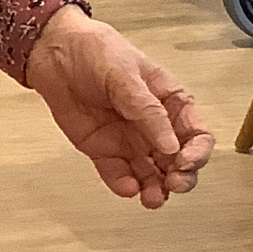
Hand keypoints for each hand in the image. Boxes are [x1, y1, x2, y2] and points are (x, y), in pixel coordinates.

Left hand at [25, 6, 212, 207]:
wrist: (55, 52)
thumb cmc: (98, 52)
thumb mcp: (127, 75)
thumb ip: (147, 111)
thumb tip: (171, 147)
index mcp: (170, 102)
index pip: (196, 134)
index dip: (197, 152)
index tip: (185, 162)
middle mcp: (154, 126)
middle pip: (178, 160)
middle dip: (181, 177)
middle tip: (173, 184)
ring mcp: (129, 140)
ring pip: (151, 174)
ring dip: (156, 189)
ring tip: (152, 200)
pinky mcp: (103, 150)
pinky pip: (117, 174)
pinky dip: (124, 185)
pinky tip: (128, 189)